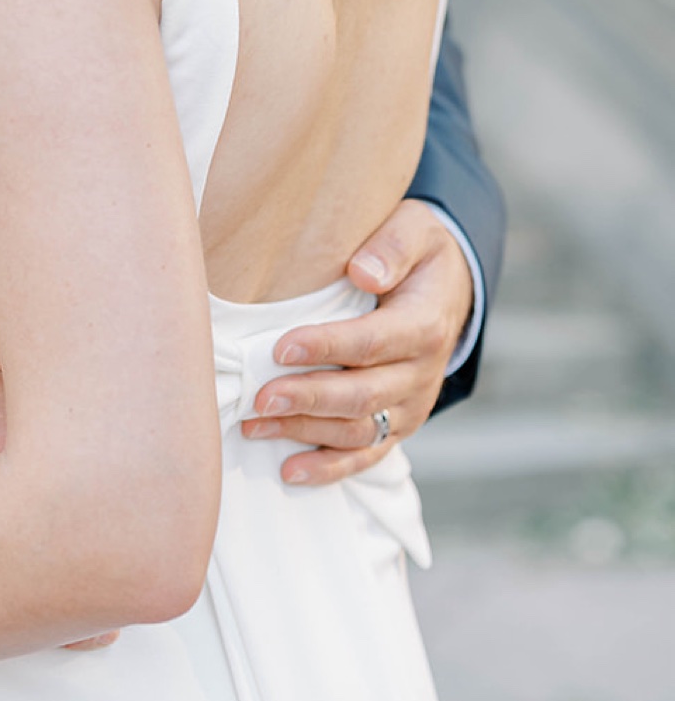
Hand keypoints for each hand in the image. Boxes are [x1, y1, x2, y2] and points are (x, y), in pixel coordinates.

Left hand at [242, 200, 473, 486]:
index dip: (326, 346)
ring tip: (255, 425)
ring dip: (305, 432)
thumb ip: (392, 246)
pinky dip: (329, 468)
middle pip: (362, 395)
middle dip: (308, 398)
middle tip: (260, 397)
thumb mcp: (414, 229)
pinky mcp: (397, 423)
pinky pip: (366, 454)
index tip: (281, 347)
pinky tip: (290, 471)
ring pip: (358, 430)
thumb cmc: (416, 252)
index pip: (372, 342)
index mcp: (424, 324)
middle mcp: (422, 373)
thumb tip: (363, 273)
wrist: (446, 286)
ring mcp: (410, 405)